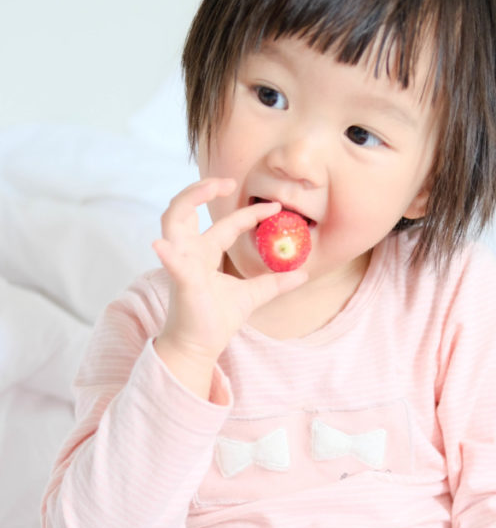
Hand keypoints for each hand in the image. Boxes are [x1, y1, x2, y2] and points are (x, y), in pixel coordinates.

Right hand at [152, 178, 307, 365]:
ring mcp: (182, 263)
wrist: (198, 347)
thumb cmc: (216, 320)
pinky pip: (172, 263)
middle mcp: (190, 252)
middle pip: (186, 209)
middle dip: (203, 189)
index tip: (276, 207)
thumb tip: (302, 274)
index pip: (227, 224)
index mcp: (205, 254)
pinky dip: (166, 253)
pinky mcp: (181, 281)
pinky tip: (160, 245)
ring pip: (172, 220)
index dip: (250, 213)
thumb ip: (274, 283)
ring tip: (209, 186)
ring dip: (187, 199)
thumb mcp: (252, 296)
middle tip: (230, 180)